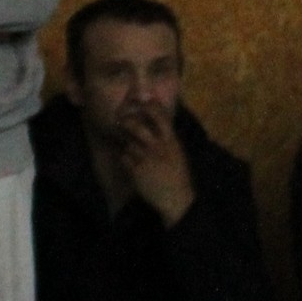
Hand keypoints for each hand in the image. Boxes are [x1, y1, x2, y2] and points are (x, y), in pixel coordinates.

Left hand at [114, 107, 196, 223]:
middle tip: (122, 121)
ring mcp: (146, 159)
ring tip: (128, 145)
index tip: (144, 102)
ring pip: (128, 143)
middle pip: (137, 127)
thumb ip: (168, 140)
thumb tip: (157, 126)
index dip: (150, 106)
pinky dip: (124, 158)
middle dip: (127, 122)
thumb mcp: (178, 154)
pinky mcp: (136, 171)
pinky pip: (124, 158)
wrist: (175, 199)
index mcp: (172, 141)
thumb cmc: (178, 176)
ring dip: (127, 144)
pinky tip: (129, 162)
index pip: (160, 117)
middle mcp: (158, 147)